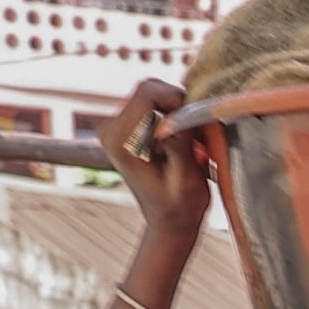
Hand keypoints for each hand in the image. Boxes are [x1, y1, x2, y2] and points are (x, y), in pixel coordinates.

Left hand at [103, 78, 203, 234]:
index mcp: (120, 140)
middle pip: (150, 88)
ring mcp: (115, 124)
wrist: (168, 220)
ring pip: (154, 93)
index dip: (178, 99)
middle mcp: (110, 127)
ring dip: (179, 112)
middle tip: (197, 137)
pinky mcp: (126, 124)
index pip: (147, 92)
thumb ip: (181, 148)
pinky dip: (173, 116)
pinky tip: (182, 141)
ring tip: (191, 144)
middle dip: (180, 106)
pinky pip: (154, 103)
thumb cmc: (179, 207)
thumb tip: (180, 119)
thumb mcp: (186, 181)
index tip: (197, 123)